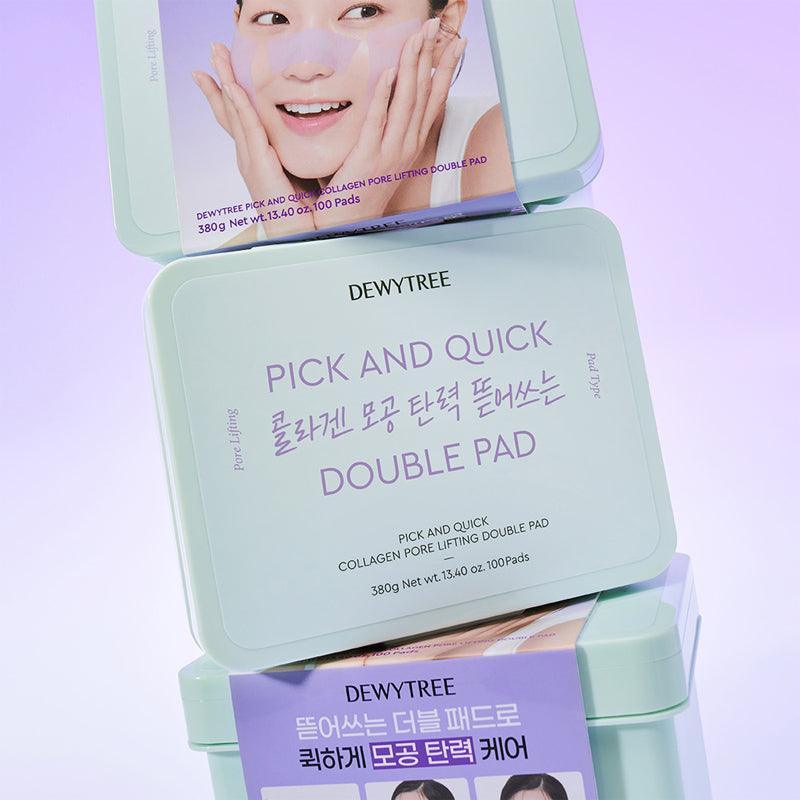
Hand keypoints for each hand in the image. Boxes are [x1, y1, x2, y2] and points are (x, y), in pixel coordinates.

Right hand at [193, 44, 314, 238]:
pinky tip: (230, 86)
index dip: (234, 91)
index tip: (226, 68)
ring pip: (234, 113)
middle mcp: (251, 157)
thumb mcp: (305, 174)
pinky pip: (247, 129)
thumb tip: (317, 137)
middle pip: (232, 110)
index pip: (244, 117)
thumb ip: (304, 156)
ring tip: (215, 58)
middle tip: (215, 50)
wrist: (301, 238)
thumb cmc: (306, 213)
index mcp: (261, 157)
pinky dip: (238, 106)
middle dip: (221, 78)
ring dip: (224, 82)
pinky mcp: (258, 166)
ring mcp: (250, 161)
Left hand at [312, 20, 466, 229]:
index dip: (444, 71)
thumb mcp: (383, 159)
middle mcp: (405, 148)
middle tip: (436, 26)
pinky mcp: (367, 157)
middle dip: (431, 57)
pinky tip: (390, 72)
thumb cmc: (362, 191)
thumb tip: (389, 101)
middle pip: (423, 95)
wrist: (350, 224)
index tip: (455, 43)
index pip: (433, 101)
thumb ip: (388, 131)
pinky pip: (378, 120)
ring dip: (413, 67)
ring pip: (406, 103)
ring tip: (418, 37)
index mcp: (410, 146)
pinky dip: (385, 95)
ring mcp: (388, 152)